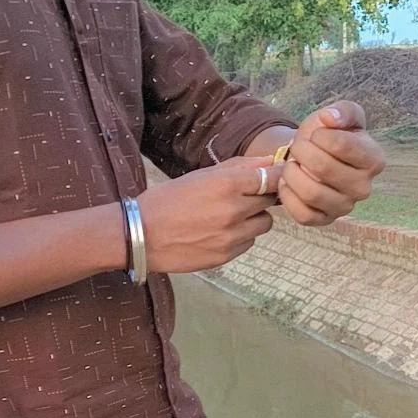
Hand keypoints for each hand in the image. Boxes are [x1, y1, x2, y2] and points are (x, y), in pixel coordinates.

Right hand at [139, 158, 278, 272]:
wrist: (140, 234)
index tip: (273, 178)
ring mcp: (232, 236)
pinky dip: (241, 236)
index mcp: (227, 184)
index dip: (277, 177)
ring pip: (264, 224)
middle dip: (261, 197)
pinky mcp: (226, 256)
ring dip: (253, 218)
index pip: (273, 178)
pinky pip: (248, 242)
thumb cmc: (167, 200)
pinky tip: (218, 232)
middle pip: (270, 201)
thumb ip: (238, 167)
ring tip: (228, 216)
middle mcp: (234, 210)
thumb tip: (270, 161)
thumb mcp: (200, 175)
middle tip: (241, 197)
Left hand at [276, 102, 384, 226]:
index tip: (315, 134)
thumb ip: (342, 110)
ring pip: (311, 193)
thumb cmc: (329, 134)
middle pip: (323, 168)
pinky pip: (302, 214)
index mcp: (374, 160)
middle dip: (302, 151)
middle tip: (298, 146)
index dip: (320, 135)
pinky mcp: (324, 220)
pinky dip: (288, 195)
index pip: (342, 145)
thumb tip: (330, 118)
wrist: (314, 156)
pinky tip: (288, 181)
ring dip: (292, 173)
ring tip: (292, 163)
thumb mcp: (340, 115)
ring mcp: (344, 207)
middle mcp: (364, 188)